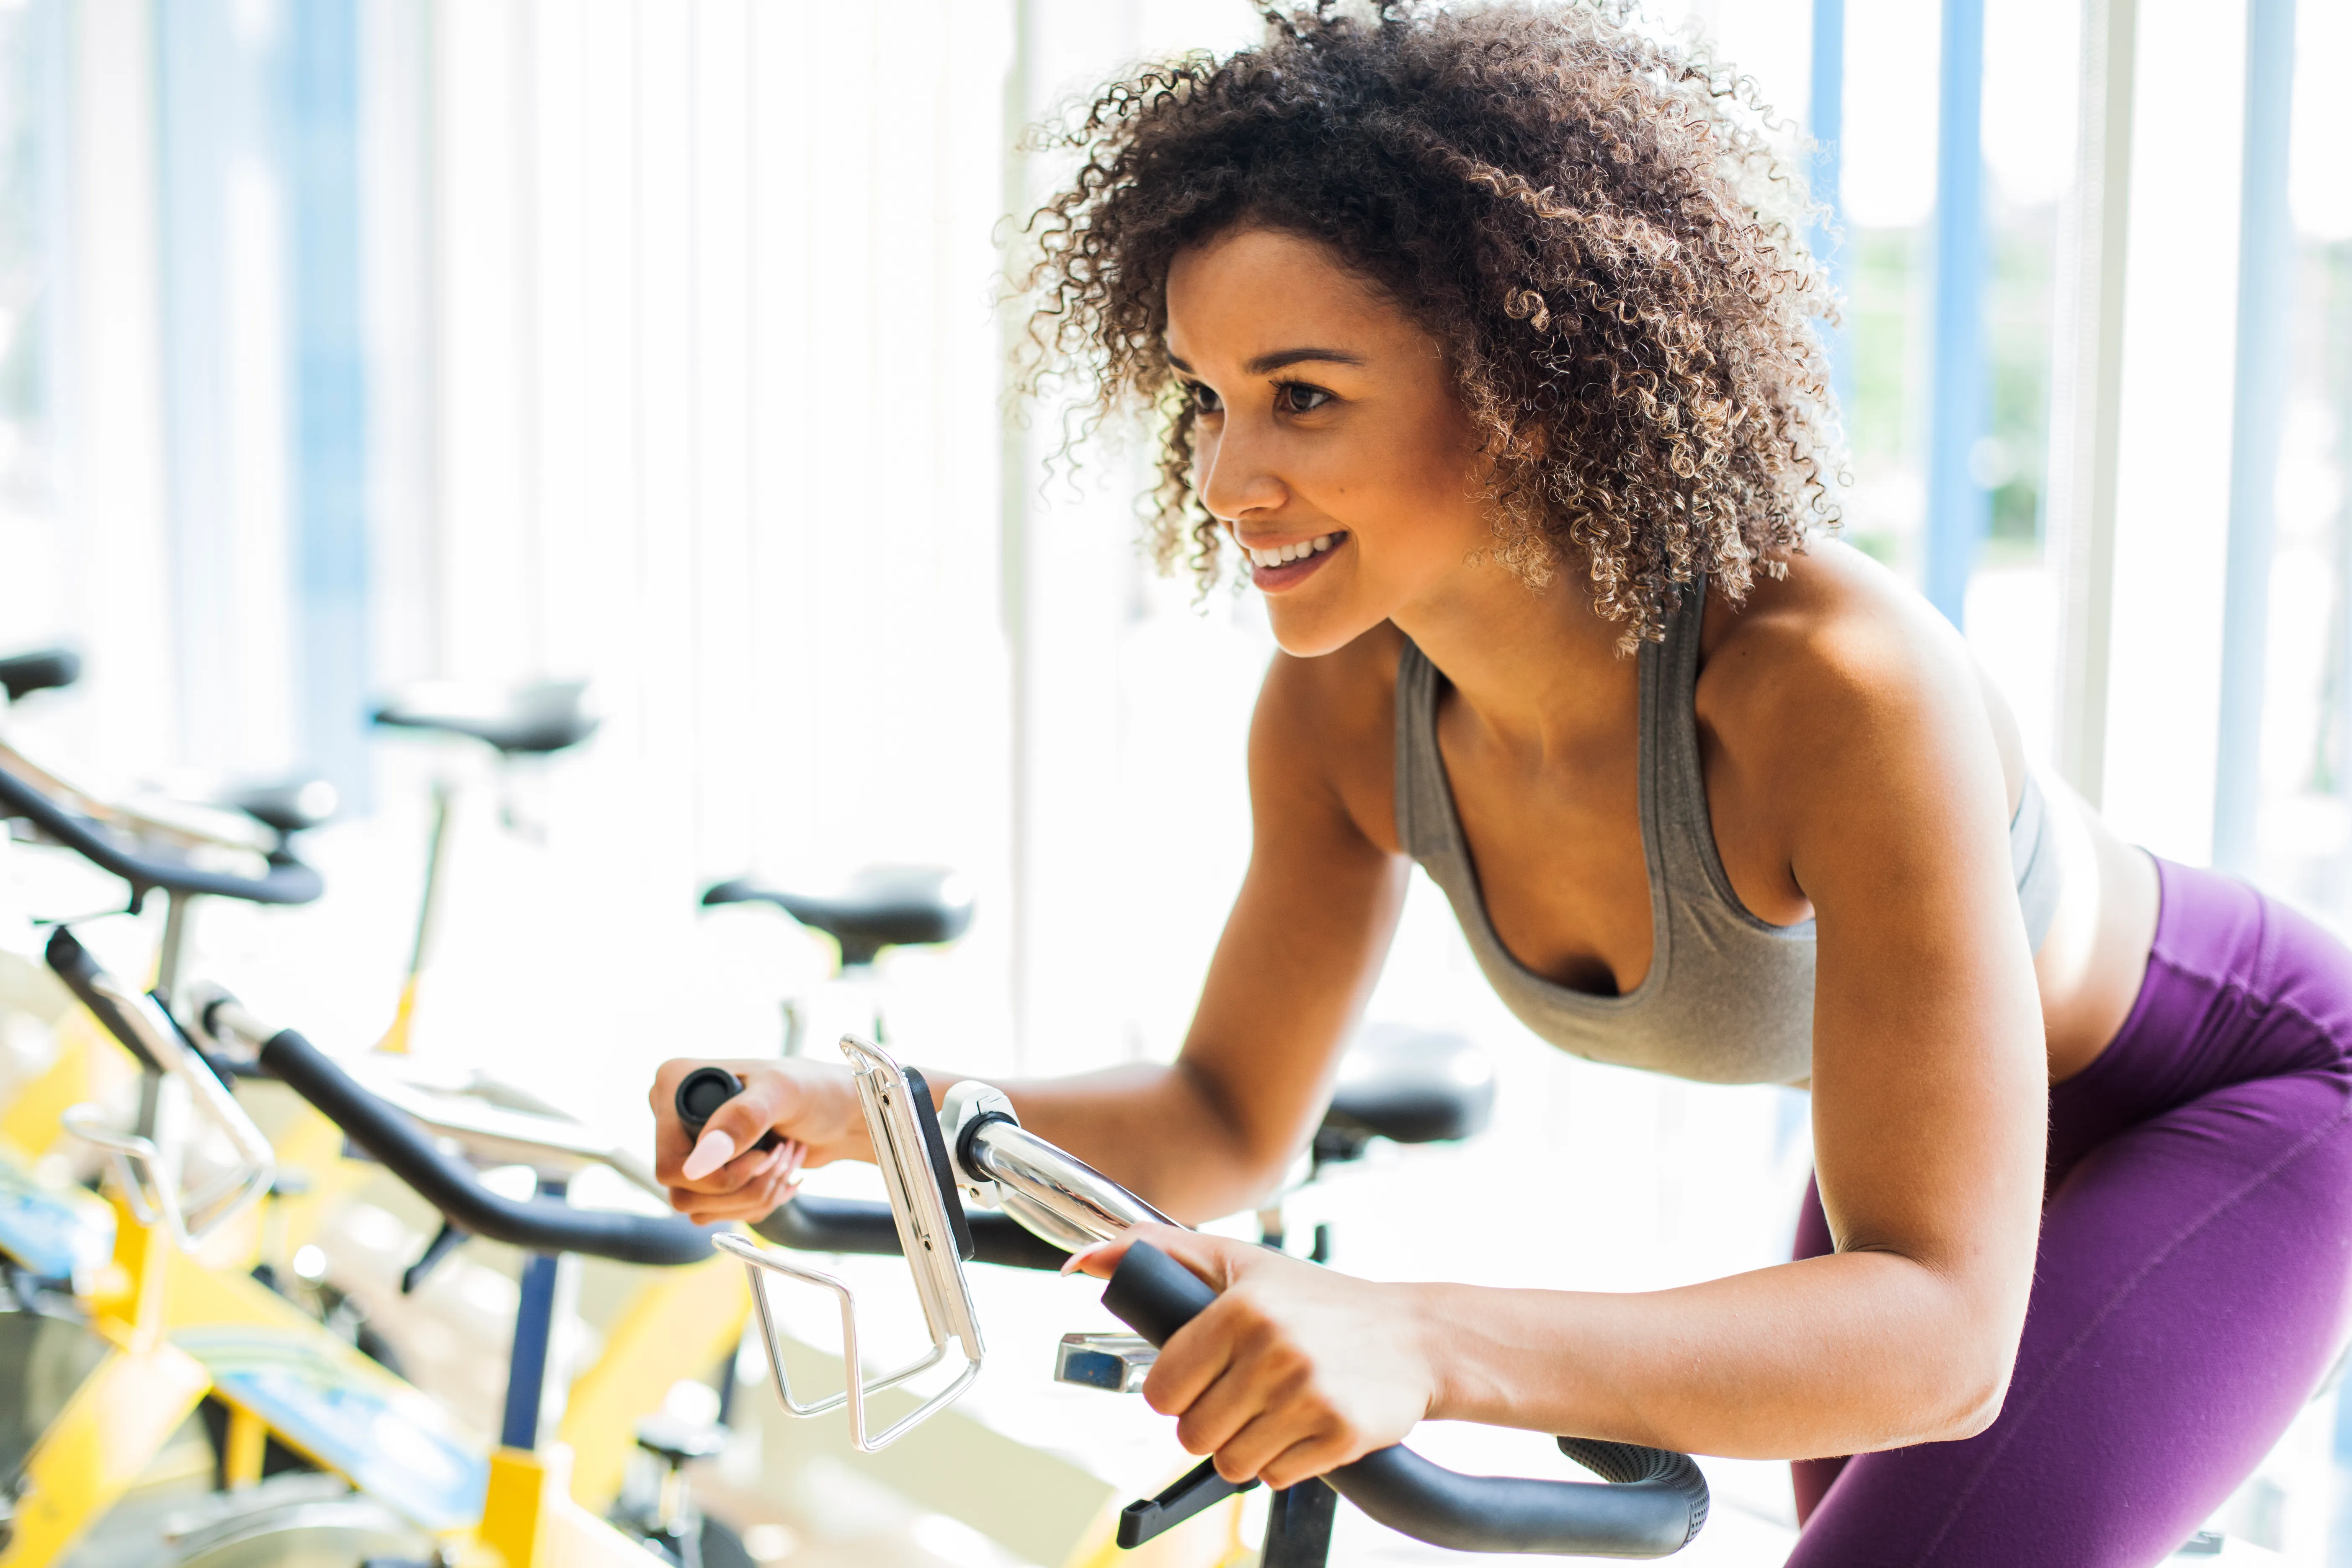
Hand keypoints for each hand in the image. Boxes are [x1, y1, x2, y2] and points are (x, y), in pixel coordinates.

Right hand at [648, 1057, 868, 1222]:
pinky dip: (755, 1203)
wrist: (837, 1113)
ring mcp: (690, 1148)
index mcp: (675, 1084)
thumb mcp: (783, 1093)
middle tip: (781, 1156)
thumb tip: (696, 1163)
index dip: (720, 1175)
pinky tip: (778, 1174)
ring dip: (753, 1196)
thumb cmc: (813, 1090)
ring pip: (699, 1210)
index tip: (765, 1153)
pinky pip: (716, 1214)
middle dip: (744, 1186)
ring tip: (784, 1161)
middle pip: (682, 1194)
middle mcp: (672, 1117)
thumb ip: (743, 1119)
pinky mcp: (708, 1172)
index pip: (671, 1165)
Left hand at [1071, 1224, 1436, 1488]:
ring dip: (1247, 1444)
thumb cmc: (1317, 1300)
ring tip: (1278, 1406)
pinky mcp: (1342, 1434)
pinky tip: (1307, 1422)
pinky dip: (1286, 1459)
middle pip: (1193, 1434)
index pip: (1163, 1391)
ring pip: (1231, 1462)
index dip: (1179, 1391)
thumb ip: (1155, 1253)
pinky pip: (1276, 1477)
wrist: (1415, 1336)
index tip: (1205, 1376)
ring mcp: (1310, 1394)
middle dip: (1213, 1420)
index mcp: (1241, 1308)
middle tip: (1247, 1392)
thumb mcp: (1237, 1261)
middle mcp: (1275, 1349)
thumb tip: (1078, 1260)